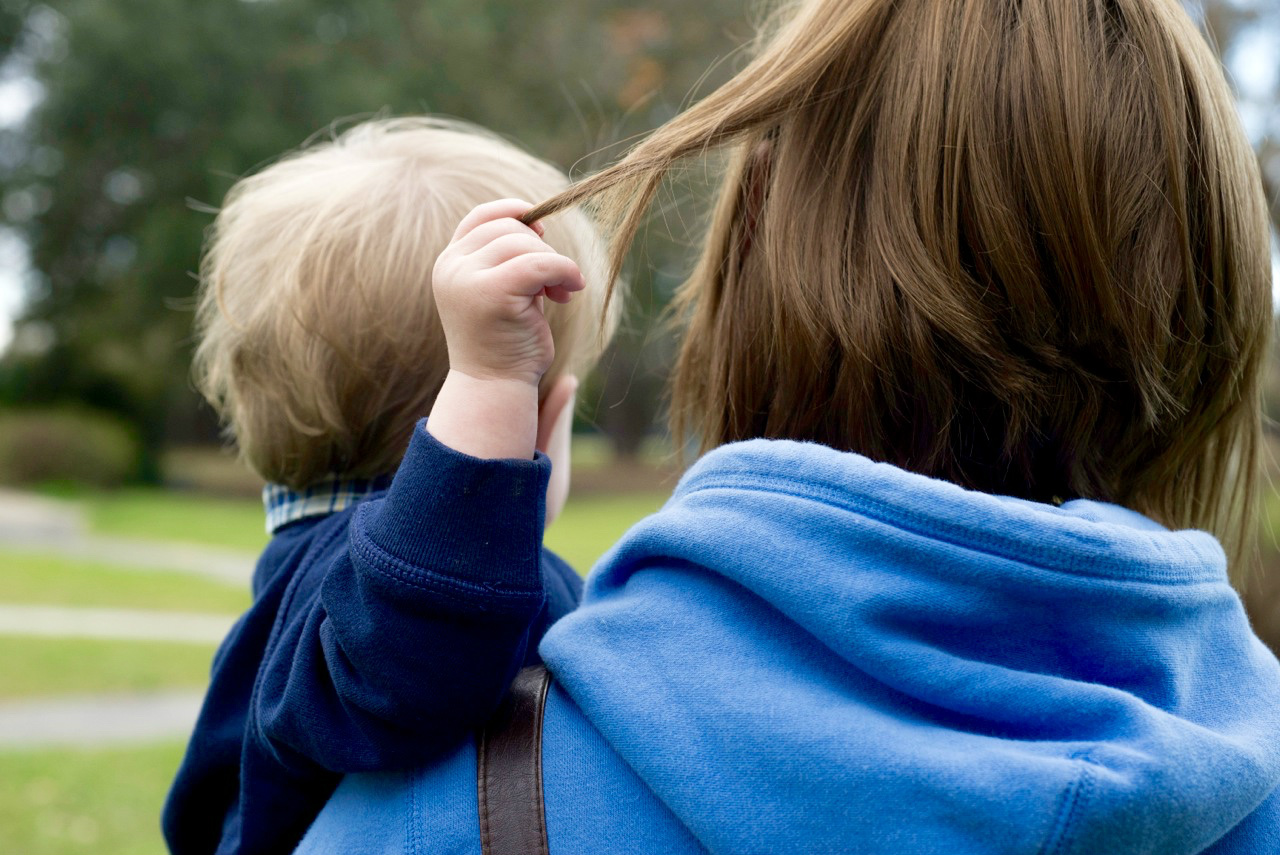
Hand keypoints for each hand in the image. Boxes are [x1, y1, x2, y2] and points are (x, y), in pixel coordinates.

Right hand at [432, 199, 584, 387]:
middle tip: (555, 283)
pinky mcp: (492, 293)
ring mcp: (467, 279)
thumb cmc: (505, 343)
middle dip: (540, 249)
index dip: (513, 212)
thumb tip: (534, 222)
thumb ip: (505, 258)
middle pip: (507, 228)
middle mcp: (451, 267)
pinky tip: (571, 290)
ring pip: (524, 243)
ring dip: (554, 264)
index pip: (480, 217)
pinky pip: (540, 263)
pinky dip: (564, 270)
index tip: (541, 231)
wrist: (494, 387)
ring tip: (561, 293)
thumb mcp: (500, 290)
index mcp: (449, 264)